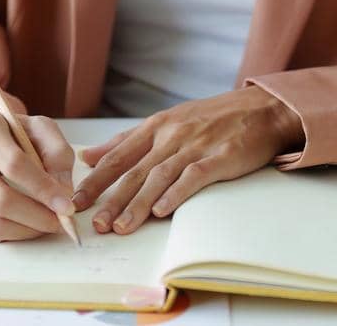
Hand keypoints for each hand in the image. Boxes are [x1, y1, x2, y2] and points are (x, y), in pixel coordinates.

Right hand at [0, 100, 78, 242]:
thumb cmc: (8, 133)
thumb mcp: (38, 128)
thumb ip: (57, 153)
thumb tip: (63, 192)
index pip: (14, 164)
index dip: (43, 188)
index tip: (66, 205)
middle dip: (36, 215)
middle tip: (59, 221)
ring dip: (26, 229)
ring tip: (46, 223)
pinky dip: (12, 233)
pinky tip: (27, 224)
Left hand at [70, 86, 303, 234]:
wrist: (262, 109)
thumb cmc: (212, 118)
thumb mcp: (167, 121)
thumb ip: (126, 141)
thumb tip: (87, 156)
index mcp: (156, 127)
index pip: (118, 156)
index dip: (95, 181)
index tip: (74, 201)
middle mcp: (172, 135)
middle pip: (135, 170)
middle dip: (111, 199)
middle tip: (95, 225)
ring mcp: (196, 145)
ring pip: (159, 177)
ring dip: (138, 204)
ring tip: (121, 227)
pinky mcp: (221, 155)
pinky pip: (194, 175)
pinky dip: (177, 193)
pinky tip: (163, 211)